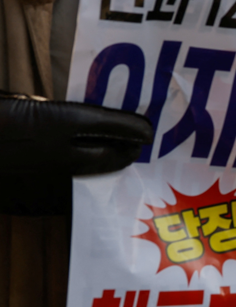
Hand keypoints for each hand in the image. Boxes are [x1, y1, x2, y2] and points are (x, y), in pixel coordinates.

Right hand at [0, 94, 152, 214]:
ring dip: (105, 175)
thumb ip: (49, 111)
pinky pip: (66, 199)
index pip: (110, 125)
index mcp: (55, 123)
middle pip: (109, 157)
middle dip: (125, 153)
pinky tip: (80, 185)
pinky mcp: (30, 203)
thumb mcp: (17, 103)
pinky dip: (77, 191)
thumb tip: (78, 118)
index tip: (147, 130)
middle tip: (136, 148)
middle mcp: (58, 156)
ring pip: (91, 182)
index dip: (131, 128)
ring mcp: (45, 183)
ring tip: (116, 167)